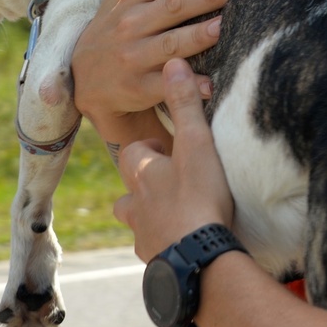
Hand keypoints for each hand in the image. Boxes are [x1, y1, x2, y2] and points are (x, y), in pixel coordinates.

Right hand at [72, 0, 236, 149]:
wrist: (85, 76)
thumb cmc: (115, 18)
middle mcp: (131, 23)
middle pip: (173, 5)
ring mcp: (133, 55)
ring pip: (170, 43)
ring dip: (198, 35)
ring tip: (224, 25)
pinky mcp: (137, 87)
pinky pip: (165, 86)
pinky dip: (188, 84)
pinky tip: (211, 84)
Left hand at [115, 58, 234, 261]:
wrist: (198, 259)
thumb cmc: (198, 197)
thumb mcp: (196, 143)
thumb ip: (185, 104)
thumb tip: (173, 64)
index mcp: (143, 174)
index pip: (133, 152)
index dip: (148, 146)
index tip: (168, 145)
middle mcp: (136, 206)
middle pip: (128, 193)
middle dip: (144, 185)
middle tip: (172, 180)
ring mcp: (144, 237)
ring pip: (137, 223)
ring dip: (150, 217)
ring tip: (174, 214)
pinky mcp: (157, 262)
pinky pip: (155, 251)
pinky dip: (164, 245)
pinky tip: (182, 244)